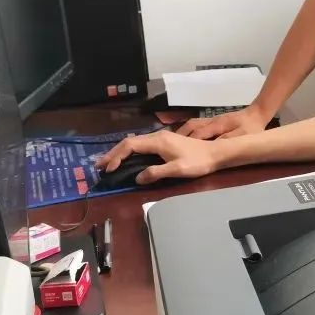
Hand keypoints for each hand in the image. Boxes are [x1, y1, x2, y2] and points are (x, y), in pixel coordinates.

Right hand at [96, 130, 218, 182]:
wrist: (215, 153)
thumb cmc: (198, 162)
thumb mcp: (177, 170)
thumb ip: (156, 173)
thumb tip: (138, 178)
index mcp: (158, 141)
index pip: (131, 145)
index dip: (117, 156)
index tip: (109, 169)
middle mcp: (157, 136)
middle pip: (130, 142)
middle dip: (114, 153)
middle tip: (99, 165)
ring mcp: (161, 138)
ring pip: (135, 143)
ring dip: (121, 152)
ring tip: (108, 163)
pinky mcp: (165, 142)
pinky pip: (142, 145)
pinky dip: (131, 152)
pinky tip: (128, 159)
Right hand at [175, 104, 269, 139]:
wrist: (257, 114)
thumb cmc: (251, 128)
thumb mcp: (242, 137)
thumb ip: (227, 140)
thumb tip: (211, 146)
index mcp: (217, 125)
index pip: (197, 134)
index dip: (187, 143)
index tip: (176, 151)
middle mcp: (211, 121)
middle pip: (190, 127)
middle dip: (179, 136)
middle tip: (167, 146)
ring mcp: (211, 119)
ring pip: (191, 125)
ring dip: (181, 132)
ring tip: (172, 143)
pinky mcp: (213, 120)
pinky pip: (195, 125)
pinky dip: (187, 130)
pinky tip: (184, 138)